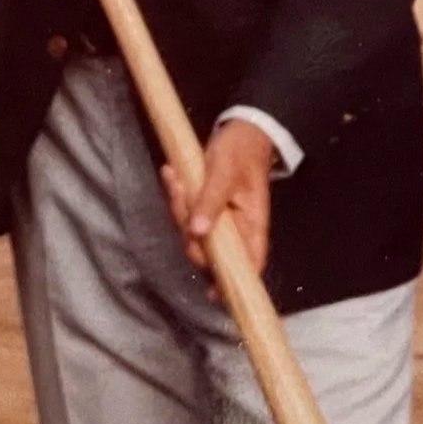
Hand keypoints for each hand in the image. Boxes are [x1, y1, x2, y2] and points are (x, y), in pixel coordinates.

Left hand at [160, 120, 275, 280]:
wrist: (242, 129)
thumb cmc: (241, 151)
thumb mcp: (225, 172)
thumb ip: (211, 201)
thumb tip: (198, 232)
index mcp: (252, 223)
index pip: (251, 263)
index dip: (235, 282)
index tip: (214, 294)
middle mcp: (237, 228)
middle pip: (210, 250)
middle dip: (188, 230)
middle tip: (180, 192)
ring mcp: (220, 220)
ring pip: (193, 232)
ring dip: (179, 207)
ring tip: (174, 176)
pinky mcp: (205, 209)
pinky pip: (186, 214)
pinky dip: (176, 197)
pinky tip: (170, 175)